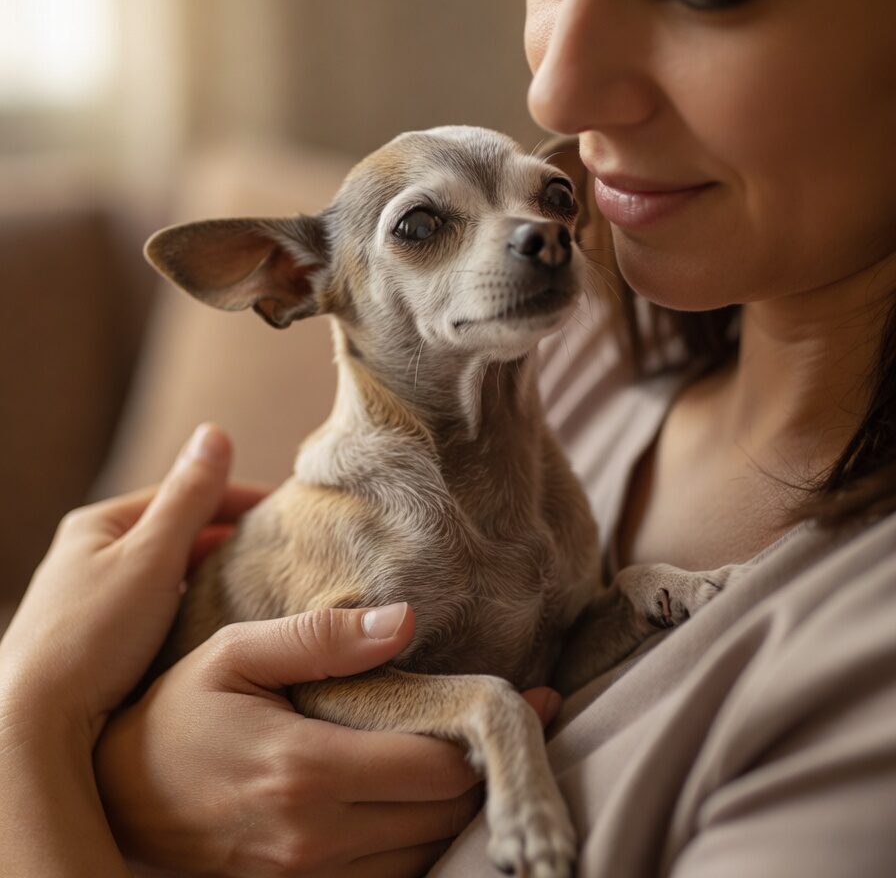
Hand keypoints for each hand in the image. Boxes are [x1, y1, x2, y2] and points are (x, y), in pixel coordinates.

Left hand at [0, 424, 269, 877]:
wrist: (32, 728)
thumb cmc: (90, 637)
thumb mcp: (150, 557)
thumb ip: (188, 497)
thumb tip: (215, 432)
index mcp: (98, 525)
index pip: (182, 493)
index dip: (237, 497)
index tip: (288, 510)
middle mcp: (89, 556)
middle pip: (176, 532)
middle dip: (228, 535)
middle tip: (283, 549)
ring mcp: (90, 600)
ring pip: (169, 572)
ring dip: (211, 572)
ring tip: (260, 585)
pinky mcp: (96, 641)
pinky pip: (159, 607)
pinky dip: (192, 604)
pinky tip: (217, 623)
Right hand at [96, 605, 560, 877]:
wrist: (112, 794)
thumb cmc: (175, 711)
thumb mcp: (237, 652)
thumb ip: (321, 638)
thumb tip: (406, 619)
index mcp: (307, 772)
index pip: (435, 769)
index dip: (492, 739)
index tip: (537, 700)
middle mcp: (315, 838)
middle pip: (442, 817)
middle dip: (488, 773)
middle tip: (521, 725)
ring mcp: (305, 877)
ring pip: (423, 855)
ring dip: (461, 811)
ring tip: (486, 758)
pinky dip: (420, 842)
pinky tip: (431, 800)